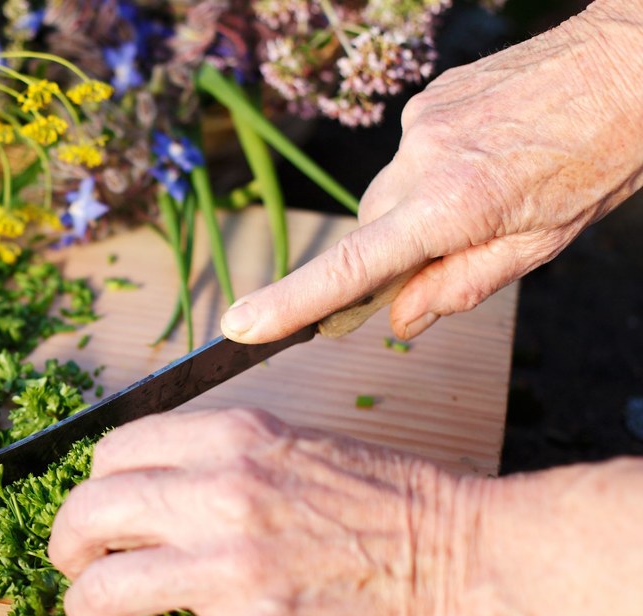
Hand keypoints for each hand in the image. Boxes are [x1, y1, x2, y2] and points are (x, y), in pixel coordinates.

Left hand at [48, 408, 477, 615]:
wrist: (460, 560)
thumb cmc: (383, 502)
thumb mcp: (289, 446)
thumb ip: (213, 457)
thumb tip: (138, 488)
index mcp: (232, 438)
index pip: (112, 451)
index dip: (90, 487)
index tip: (96, 513)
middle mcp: (223, 494)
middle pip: (88, 514)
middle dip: (65, 547)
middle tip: (72, 566)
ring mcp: (234, 570)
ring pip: (102, 590)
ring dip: (86, 609)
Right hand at [220, 0, 642, 343]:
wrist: (633, 61)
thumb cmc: (602, 156)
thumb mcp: (542, 244)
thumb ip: (462, 284)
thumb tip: (402, 319)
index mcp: (451, 208)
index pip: (351, 267)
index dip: (290, 301)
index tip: (241, 325)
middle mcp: (421, 160)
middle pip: (369, 228)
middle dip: (391, 251)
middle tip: (444, 256)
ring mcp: (420, 122)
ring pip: (390, 189)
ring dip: (419, 206)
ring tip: (490, 190)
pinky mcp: (429, 96)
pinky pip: (412, 149)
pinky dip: (435, 167)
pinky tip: (489, 154)